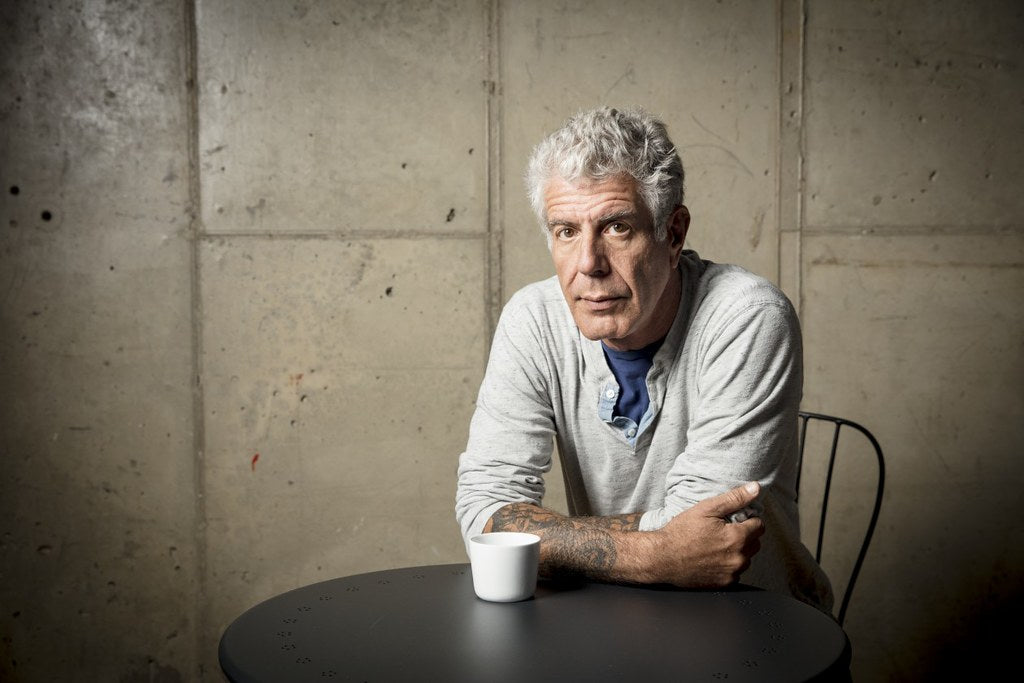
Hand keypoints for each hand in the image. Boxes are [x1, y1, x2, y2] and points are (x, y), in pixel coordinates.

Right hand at [648, 482, 764, 587]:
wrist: (662, 558)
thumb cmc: (681, 532)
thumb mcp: (706, 509)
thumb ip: (734, 498)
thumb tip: (755, 488)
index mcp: (737, 537)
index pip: (759, 526)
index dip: (747, 520)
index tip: (734, 520)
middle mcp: (738, 558)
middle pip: (756, 543)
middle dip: (744, 535)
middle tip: (723, 531)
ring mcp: (732, 573)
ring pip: (746, 558)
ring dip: (738, 551)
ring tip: (716, 545)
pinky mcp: (724, 584)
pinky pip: (735, 572)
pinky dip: (728, 565)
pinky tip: (713, 558)